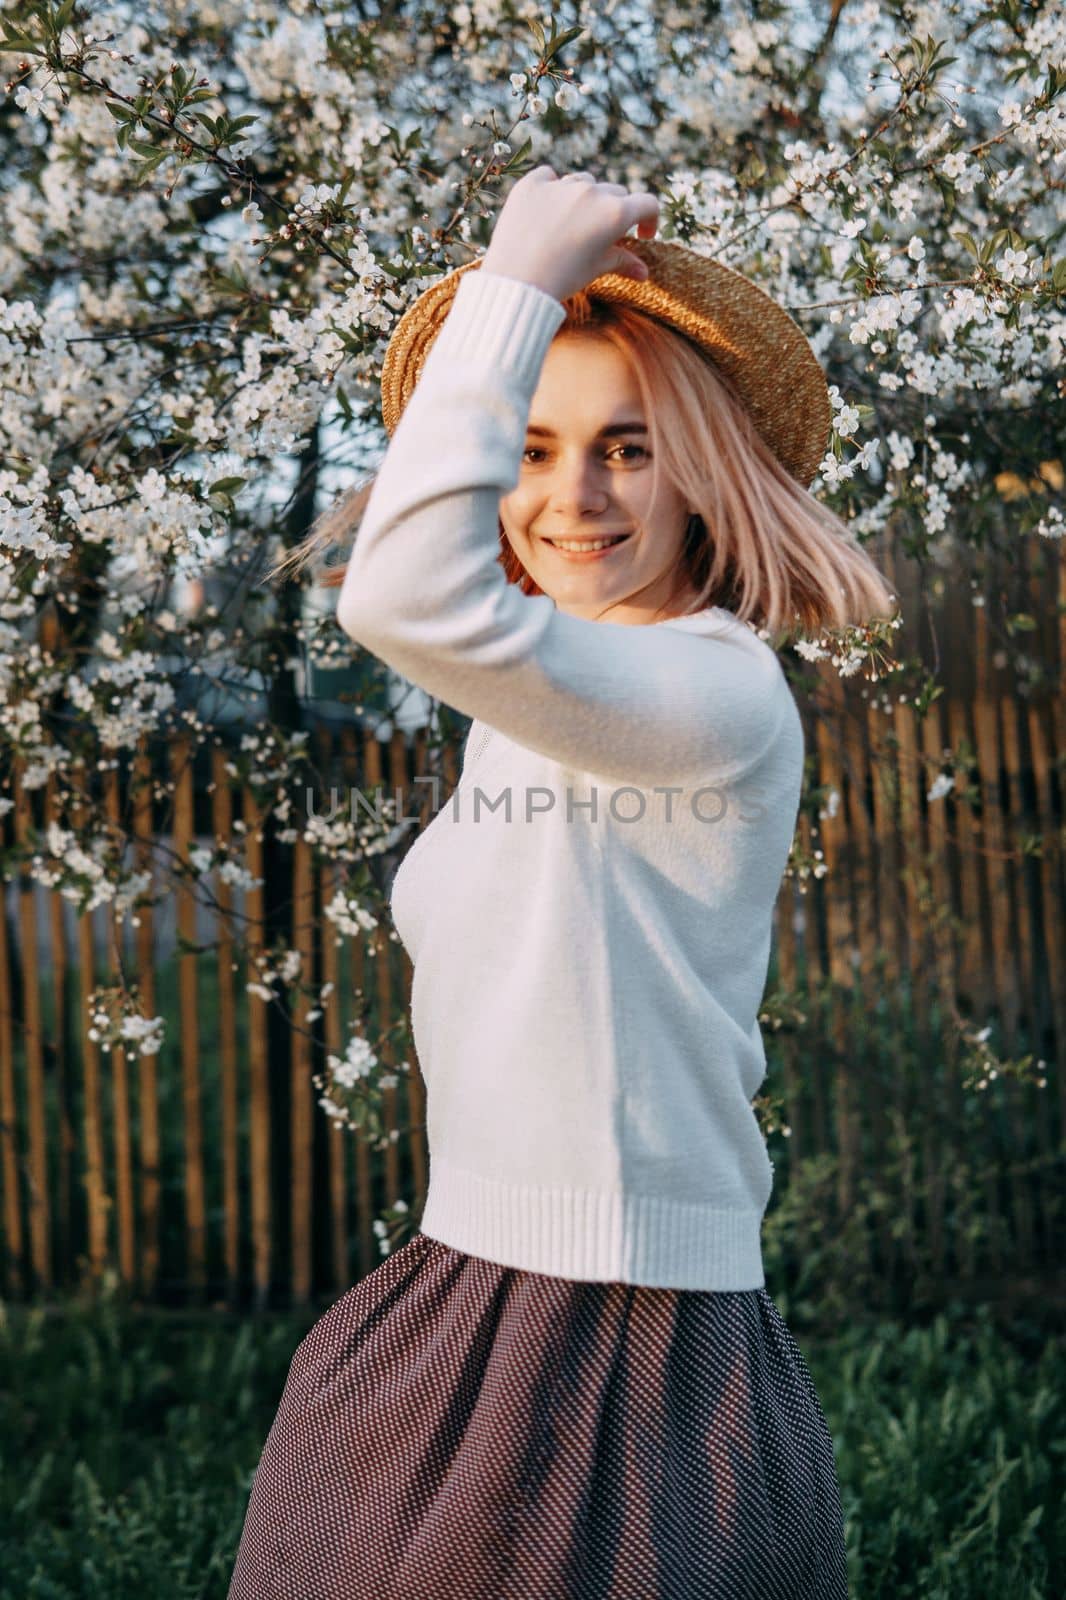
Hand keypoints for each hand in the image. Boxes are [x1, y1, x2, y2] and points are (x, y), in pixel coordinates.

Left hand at [480, 165, 658, 304]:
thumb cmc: (561, 280)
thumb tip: (643, 273)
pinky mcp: (531, 184)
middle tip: (600, 235)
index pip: (647, 204)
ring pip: (583, 182)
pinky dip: (552, 189)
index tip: (640, 235)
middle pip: (614, 192)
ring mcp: (560, 185)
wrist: (516, 283)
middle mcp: (591, 192)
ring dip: (584, 198)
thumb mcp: (595, 270)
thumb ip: (621, 262)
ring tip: (571, 224)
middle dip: (614, 211)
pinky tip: (546, 209)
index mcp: (614, 213)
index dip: (650, 219)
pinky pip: (548, 176)